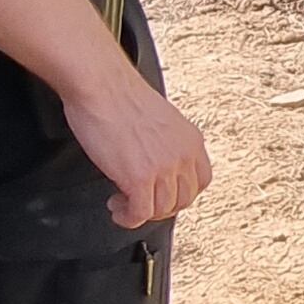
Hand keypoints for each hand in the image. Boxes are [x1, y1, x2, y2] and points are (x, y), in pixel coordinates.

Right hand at [61, 63, 212, 227]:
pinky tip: (117, 207)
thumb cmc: (120, 97)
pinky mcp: (140, 178)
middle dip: (159, 206)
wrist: (102, 86)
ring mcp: (164, 167)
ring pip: (162, 210)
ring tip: (122, 203)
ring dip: (140, 212)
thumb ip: (167, 144)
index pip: (201, 181)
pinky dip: (128, 217)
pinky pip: (140, 213)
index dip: (180, 194)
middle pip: (183, 200)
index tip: (162, 194)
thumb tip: (158, 163)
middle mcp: (182, 154)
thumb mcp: (160, 121)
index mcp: (191, 139)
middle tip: (139, 201)